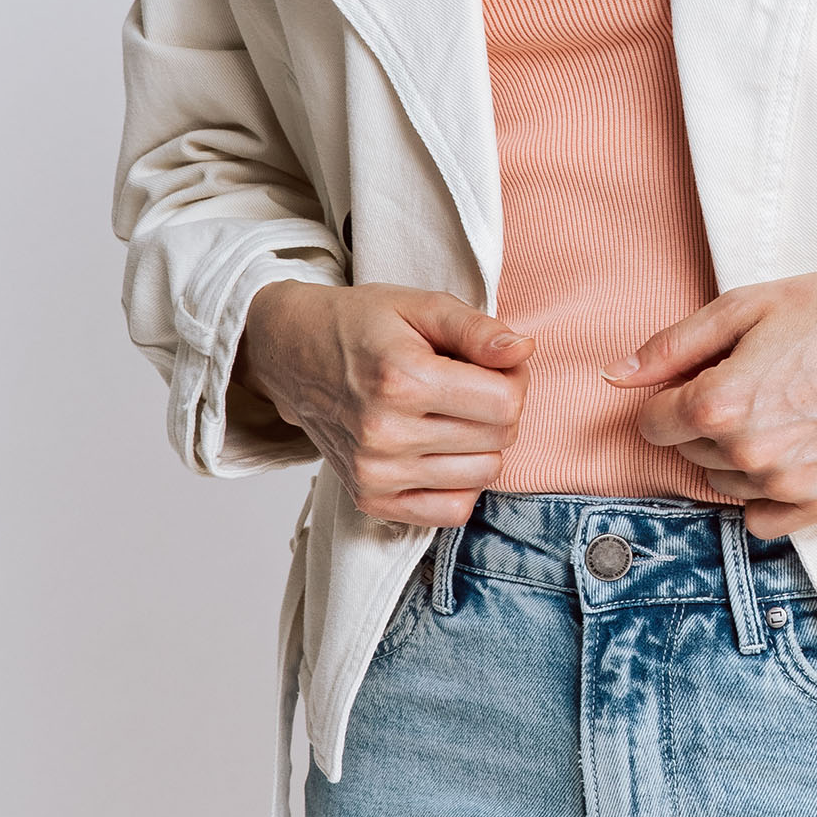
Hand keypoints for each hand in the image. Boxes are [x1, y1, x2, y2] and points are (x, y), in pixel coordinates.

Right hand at [236, 281, 530, 529]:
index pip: (506, 404)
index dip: (513, 379)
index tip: (492, 365)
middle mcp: (385, 434)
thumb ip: (477, 328)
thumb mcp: (420, 305)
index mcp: (401, 380)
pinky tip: (441, 450)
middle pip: (498, 440)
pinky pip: (451, 511)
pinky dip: (459, 483)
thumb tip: (523, 350)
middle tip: (470, 384)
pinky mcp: (370, 499)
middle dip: (498, 409)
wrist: (293, 354)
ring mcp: (375, 473)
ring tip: (450, 413)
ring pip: (482, 476)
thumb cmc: (361, 324)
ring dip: (480, 445)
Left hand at [602, 223, 816, 538]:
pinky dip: (764, 492)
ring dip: (732, 455)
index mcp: (720, 404)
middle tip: (751, 380)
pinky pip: (762, 519)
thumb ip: (672, 345)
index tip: (700, 375)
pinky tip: (789, 450)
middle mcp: (748, 456)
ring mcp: (787, 486)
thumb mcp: (746, 305)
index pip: (653, 421)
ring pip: (723, 485)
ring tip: (778, 408)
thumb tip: (617, 376)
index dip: (670, 394)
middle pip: (688, 452)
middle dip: (703, 420)